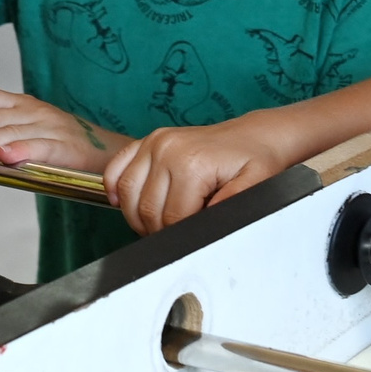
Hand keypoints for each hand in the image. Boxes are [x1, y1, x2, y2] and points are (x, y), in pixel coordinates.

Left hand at [0, 86, 114, 170]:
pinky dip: (21, 152)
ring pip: (9, 132)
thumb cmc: (61, 141)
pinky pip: (41, 148)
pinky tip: (3, 158)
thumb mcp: (20, 120)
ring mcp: (50, 127)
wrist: (109, 152)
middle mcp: (32, 111)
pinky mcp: (66, 148)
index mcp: (19, 103)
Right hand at [104, 119, 292, 235]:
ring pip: (127, 192)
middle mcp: (167, 149)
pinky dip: (114, 187)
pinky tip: (121, 202)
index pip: (171, 219)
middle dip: (159, 230)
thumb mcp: (256, 185)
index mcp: (192, 163)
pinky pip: (117, 166)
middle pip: (147, 209)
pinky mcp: (147, 140)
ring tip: (156, 224)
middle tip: (177, 234)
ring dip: (136, 216)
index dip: (180, 236)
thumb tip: (206, 227)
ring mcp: (154, 142)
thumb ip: (232, 206)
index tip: (194, 236)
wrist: (255, 134)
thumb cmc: (256, 160)